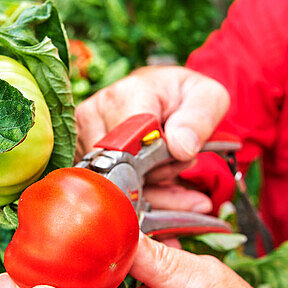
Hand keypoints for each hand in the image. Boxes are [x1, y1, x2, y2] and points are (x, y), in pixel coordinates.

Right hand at [76, 65, 229, 214]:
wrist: (161, 91)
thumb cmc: (182, 94)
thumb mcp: (207, 97)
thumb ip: (199, 120)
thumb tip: (180, 148)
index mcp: (126, 95)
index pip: (132, 144)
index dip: (160, 161)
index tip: (181, 158)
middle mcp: (95, 113)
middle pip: (122, 169)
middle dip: (159, 176)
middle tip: (183, 162)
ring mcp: (83, 135)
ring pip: (115, 184)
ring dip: (152, 188)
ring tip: (171, 167)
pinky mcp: (80, 153)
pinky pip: (108, 190)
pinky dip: (141, 196)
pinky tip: (161, 185)